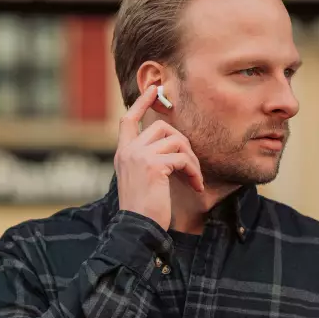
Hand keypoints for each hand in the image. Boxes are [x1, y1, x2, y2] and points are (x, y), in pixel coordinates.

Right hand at [115, 85, 204, 228]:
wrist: (137, 228)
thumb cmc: (143, 210)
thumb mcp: (141, 180)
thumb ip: (149, 160)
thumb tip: (174, 147)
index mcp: (122, 153)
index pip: (128, 119)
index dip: (141, 102)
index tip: (154, 89)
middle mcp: (128, 151)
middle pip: (161, 127)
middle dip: (182, 142)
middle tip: (191, 165)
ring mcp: (139, 156)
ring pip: (176, 141)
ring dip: (192, 160)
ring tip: (195, 179)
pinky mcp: (153, 165)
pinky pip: (183, 158)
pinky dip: (194, 171)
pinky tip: (196, 186)